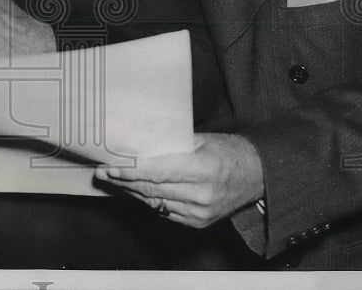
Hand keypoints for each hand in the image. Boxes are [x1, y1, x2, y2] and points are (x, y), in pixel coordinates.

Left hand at [95, 133, 264, 227]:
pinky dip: (148, 200)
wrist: (258, 176)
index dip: (130, 171)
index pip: (156, 172)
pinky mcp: (198, 223)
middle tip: (103, 173)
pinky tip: (135, 191)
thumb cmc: (229, 151)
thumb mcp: (202, 139)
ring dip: (131, 192)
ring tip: (114, 181)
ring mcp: (200, 213)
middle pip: (151, 189)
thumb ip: (171, 144)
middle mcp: (201, 195)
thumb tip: (137, 144)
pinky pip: (164, 211)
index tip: (109, 167)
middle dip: (123, 182)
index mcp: (203, 169)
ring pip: (154, 202)